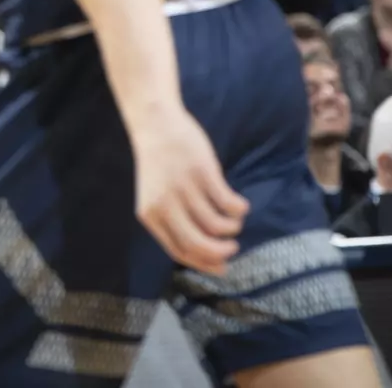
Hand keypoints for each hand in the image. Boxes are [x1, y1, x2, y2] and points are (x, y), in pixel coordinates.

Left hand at [132, 110, 248, 274]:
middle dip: (221, 252)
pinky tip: (241, 205)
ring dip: (232, 227)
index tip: (223, 267)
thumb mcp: (156, 196)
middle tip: (233, 247)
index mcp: (150, 215)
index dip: (204, 263)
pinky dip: (239, 209)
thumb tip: (206, 252)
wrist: (155, 124)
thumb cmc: (160, 165)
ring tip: (234, 220)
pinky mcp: (202, 172)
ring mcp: (183, 188)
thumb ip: (173, 220)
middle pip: (198, 243)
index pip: (179, 250)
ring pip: (216, 224)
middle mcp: (165, 204)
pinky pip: (228, 203)